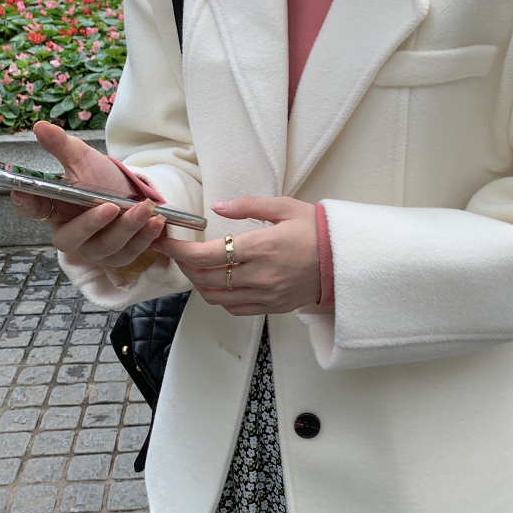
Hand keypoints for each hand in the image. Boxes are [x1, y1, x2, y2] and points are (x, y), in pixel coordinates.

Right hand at [10, 121, 165, 266]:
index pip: (31, 209)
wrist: (132, 193)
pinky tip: (155, 222)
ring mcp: (93, 249)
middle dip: (91, 224)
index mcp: (52, 209)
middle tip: (110, 207)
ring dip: (127, 228)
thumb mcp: (83, 159)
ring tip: (145, 208)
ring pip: (105, 247)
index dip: (25, 203)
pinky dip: (144, 237)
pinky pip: (129, 252)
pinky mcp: (117, 256)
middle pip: (68, 239)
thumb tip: (41, 127)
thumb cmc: (100, 179)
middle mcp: (69, 233)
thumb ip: (62, 146)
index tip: (23, 191)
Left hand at [150, 196, 319, 315]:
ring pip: (215, 296)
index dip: (179, 249)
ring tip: (196, 266)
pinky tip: (220, 282)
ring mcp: (266, 294)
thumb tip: (217, 207)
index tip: (167, 241)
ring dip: (199, 282)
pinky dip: (219, 297)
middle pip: (204, 277)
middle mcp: (260, 274)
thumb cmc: (316, 230)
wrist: (345, 260)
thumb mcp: (284, 207)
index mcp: (261, 246)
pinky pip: (234, 307)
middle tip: (177, 250)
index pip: (205, 254)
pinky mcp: (272, 307)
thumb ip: (248, 205)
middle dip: (183, 264)